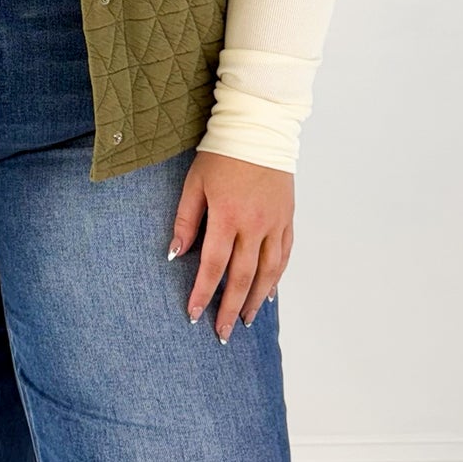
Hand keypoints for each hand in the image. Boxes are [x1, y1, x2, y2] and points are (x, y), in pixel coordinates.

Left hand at [167, 148, 293, 342]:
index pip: (213, 265)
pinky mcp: (287, 218)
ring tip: (247, 320)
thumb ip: (186, 220)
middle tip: (222, 332)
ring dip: (257, 300)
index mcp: (227, 215)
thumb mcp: (194, 183)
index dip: (203, 293)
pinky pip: (285, 255)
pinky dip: (277, 277)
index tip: (194, 315)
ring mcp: (275, 223)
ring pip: (268, 272)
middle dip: (231, 308)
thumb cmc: (220, 154)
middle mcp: (254, 224)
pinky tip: (270, 293)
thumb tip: (174, 254)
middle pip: (243, 277)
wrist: (258, 129)